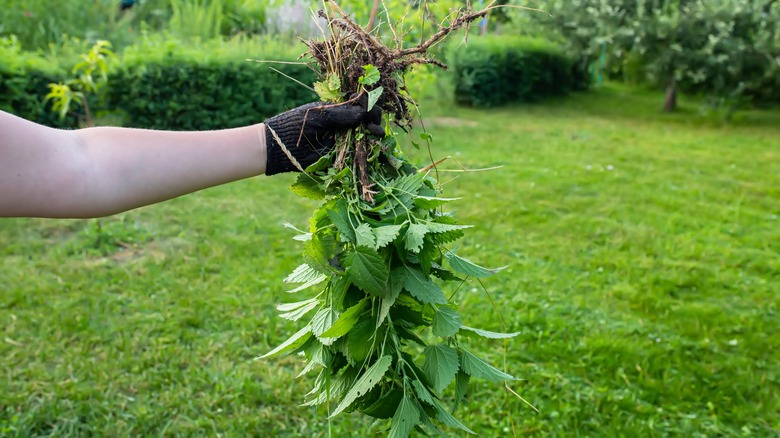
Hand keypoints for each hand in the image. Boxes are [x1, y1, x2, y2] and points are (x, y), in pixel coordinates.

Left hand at [263, 97, 381, 174]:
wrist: (282, 146)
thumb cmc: (298, 125)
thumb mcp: (321, 115)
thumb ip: (343, 114)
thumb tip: (365, 112)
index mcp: (338, 111)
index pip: (360, 106)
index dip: (368, 105)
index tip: (369, 107)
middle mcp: (343, 126)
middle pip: (366, 121)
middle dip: (373, 119)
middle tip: (373, 123)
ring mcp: (343, 141)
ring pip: (365, 137)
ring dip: (374, 133)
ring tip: (375, 133)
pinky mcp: (341, 157)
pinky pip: (358, 153)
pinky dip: (368, 149)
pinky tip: (372, 144)